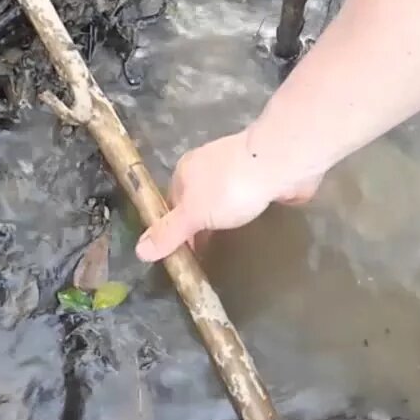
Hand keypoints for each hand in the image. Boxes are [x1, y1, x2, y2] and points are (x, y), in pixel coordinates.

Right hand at [134, 129, 321, 261]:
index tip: (185, 256)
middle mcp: (209, 166)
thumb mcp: (193, 214)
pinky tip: (254, 227)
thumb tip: (139, 250)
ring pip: (225, 200)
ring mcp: (238, 168)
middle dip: (202, 225)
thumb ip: (169, 232)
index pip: (173, 205)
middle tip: (208, 256)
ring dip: (226, 218)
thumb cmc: (230, 188)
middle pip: (198, 202)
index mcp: (186, 170)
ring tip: (231, 244)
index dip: (177, 231)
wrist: (280, 163)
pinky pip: (250, 197)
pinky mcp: (264, 174)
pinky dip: (249, 211)